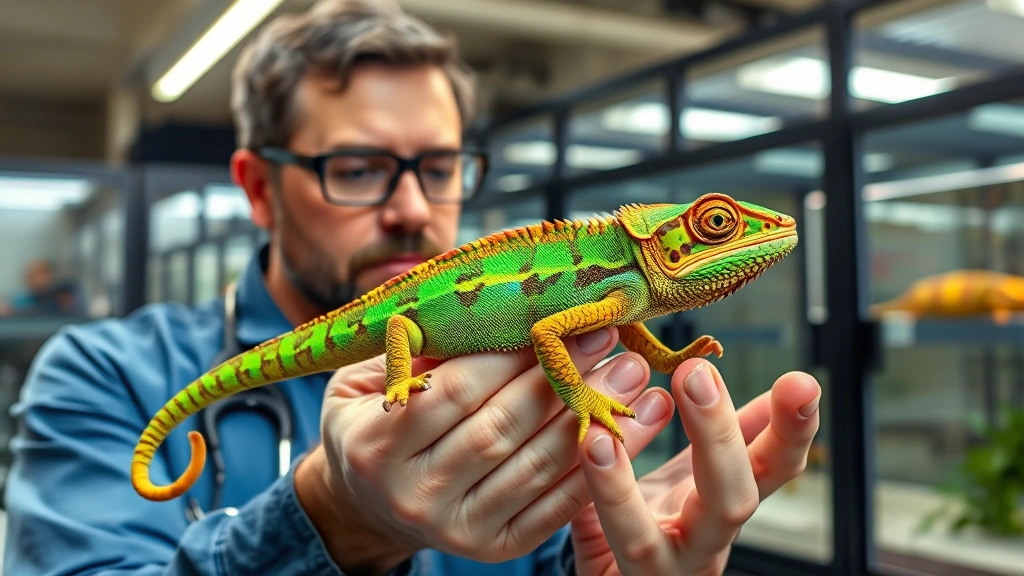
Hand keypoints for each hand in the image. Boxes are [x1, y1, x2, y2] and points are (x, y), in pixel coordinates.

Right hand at [294, 327, 675, 575]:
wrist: (366, 503)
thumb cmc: (373, 422)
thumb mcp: (366, 382)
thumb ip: (417, 350)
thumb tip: (493, 300)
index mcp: (377, 445)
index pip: (456, 390)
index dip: (512, 353)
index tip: (561, 317)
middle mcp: (414, 494)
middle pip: (501, 429)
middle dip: (561, 379)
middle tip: (609, 337)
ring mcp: (456, 528)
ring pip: (535, 468)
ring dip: (589, 419)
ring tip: (631, 376)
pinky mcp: (493, 547)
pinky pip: (553, 508)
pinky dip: (594, 467)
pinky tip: (625, 431)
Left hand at [571, 358, 820, 575]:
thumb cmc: (663, 522)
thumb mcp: (700, 476)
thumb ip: (732, 437)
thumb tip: (780, 387)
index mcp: (728, 505)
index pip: (774, 469)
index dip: (791, 431)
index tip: (802, 383)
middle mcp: (703, 544)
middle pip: (729, 502)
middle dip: (718, 436)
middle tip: (697, 373)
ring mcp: (658, 569)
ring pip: (642, 541)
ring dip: (618, 488)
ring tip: (598, 438)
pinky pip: (592, 545)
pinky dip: (584, 501)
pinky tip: (579, 454)